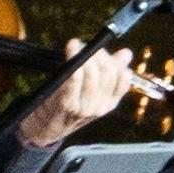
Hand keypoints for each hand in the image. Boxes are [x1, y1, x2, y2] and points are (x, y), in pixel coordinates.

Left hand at [11, 41, 151, 147]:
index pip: (123, 79)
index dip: (115, 60)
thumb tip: (127, 53)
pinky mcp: (67, 104)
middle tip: (86, 45)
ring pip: (92, 75)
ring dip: (84, 55)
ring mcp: (84, 108)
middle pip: (108, 74)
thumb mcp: (91, 91)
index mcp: (110, 104)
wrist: (46, 127)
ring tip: (75, 45)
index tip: (102, 50)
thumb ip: (110, 72)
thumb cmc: (69, 103)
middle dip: (98, 54)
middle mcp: (100, 108)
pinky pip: (74, 79)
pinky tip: (71, 50)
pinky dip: (74, 62)